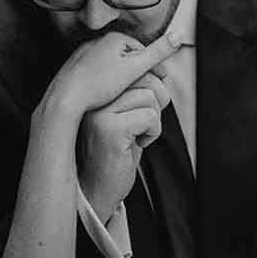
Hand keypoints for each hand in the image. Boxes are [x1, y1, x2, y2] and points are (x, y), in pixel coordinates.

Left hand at [44, 26, 180, 123]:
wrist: (66, 99)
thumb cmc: (98, 85)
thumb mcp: (134, 68)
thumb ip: (157, 52)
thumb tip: (179, 35)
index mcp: (114, 37)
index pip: (142, 50)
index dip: (154, 65)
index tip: (161, 78)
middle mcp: (97, 41)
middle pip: (127, 58)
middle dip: (139, 72)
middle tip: (148, 88)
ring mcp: (85, 55)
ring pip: (112, 67)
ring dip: (123, 78)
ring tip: (128, 94)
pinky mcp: (75, 69)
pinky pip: (97, 75)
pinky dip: (106, 83)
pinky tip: (108, 96)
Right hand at [76, 72, 171, 221]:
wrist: (97, 189)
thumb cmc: (113, 155)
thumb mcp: (127, 117)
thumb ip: (137, 93)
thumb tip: (161, 71)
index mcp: (98, 93)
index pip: (134, 68)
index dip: (154, 81)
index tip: (154, 101)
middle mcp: (95, 99)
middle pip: (144, 78)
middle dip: (158, 100)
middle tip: (147, 123)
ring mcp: (100, 113)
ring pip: (149, 97)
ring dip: (154, 119)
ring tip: (138, 135)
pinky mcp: (110, 129)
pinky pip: (149, 117)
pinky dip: (153, 132)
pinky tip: (138, 144)